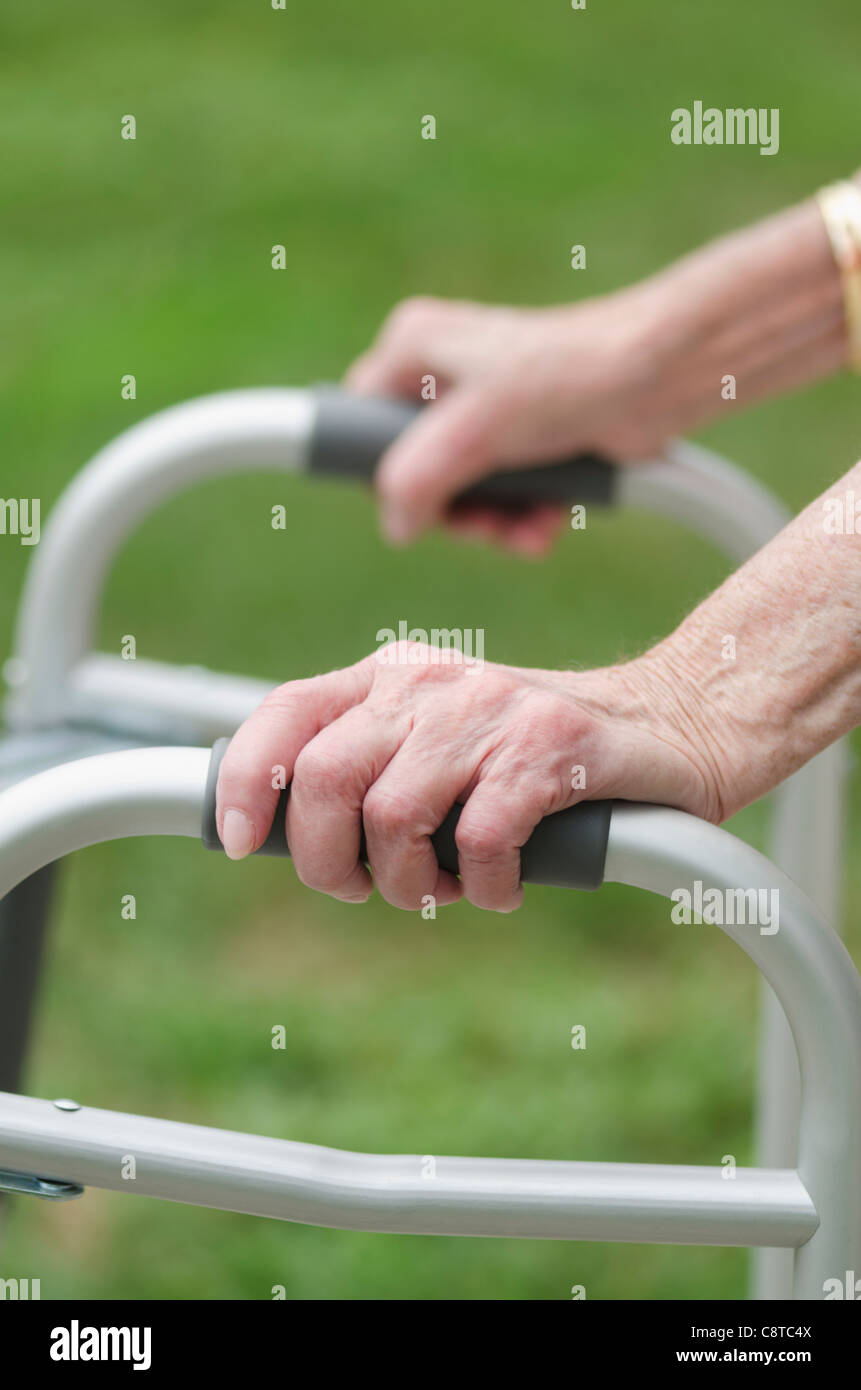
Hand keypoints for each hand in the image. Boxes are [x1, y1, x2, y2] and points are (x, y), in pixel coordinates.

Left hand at [215, 641, 721, 912]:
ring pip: (392, 817)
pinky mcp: (548, 746)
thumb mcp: (442, 740)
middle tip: (367, 889)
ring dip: (408, 884)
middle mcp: (431, 680)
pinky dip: (484, 887)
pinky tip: (506, 885)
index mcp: (393, 675)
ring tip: (445, 889)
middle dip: (326, 861)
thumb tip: (288, 836)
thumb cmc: (539, 755)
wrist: (670, 722)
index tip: (240, 843)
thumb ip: (375, 764)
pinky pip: (477, 842)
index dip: (245, 780)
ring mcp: (489, 709)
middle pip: (323, 777)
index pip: (286, 711)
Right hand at [345, 190, 847, 553]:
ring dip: (493, 523)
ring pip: (461, 492)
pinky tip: (546, 527)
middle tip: (481, 524)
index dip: (378, 474)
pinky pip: (503, 494)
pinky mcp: (526, 439)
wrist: (663, 376)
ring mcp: (487, 410)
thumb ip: (417, 477)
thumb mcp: (477, 427)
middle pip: (413, 471)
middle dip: (452, 511)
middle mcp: (444, 375)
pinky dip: (522, 518)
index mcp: (413, 348)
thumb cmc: (570, 375)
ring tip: (524, 531)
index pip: (358, 423)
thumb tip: (396, 527)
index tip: (412, 505)